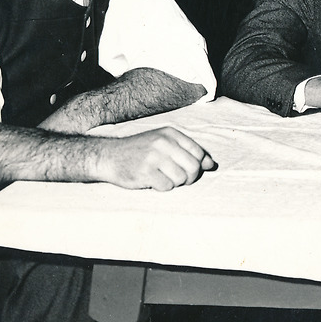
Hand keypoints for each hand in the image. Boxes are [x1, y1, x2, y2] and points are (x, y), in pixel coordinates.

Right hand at [93, 127, 215, 190]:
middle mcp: (163, 143)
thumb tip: (211, 165)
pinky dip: (163, 187)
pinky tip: (154, 181)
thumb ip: (188, 152)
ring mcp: (153, 157)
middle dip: (190, 177)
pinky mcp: (145, 172)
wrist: (110, 156)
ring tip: (164, 178)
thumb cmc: (141, 151)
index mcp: (170, 134)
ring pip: (181, 178)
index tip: (189, 169)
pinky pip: (167, 187)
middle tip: (179, 179)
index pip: (198, 152)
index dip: (199, 165)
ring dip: (175, 183)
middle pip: (193, 167)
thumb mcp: (164, 144)